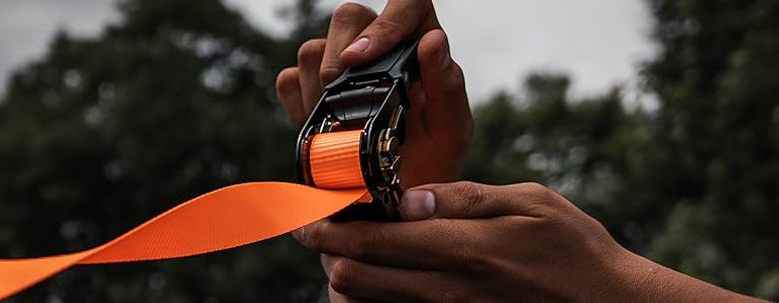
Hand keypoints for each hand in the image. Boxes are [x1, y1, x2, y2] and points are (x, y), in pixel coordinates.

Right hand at [275, 0, 471, 186]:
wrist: (400, 195)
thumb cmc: (435, 158)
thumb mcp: (452, 127)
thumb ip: (446, 83)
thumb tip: (432, 39)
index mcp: (418, 44)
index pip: (405, 3)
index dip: (384, 23)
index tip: (361, 59)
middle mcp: (377, 45)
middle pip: (348, 17)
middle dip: (341, 60)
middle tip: (349, 103)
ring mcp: (339, 66)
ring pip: (311, 48)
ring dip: (319, 91)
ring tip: (341, 127)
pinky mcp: (308, 89)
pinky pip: (288, 80)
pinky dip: (299, 107)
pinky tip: (322, 129)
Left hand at [296, 182, 764, 301]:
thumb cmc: (574, 251)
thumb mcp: (528, 203)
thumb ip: (464, 198)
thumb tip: (408, 196)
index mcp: (462, 248)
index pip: (369, 241)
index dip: (325, 227)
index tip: (304, 214)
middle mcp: (446, 290)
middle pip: (353, 279)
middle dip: (329, 252)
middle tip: (326, 229)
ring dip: (347, 278)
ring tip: (351, 253)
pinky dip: (375, 300)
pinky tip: (383, 279)